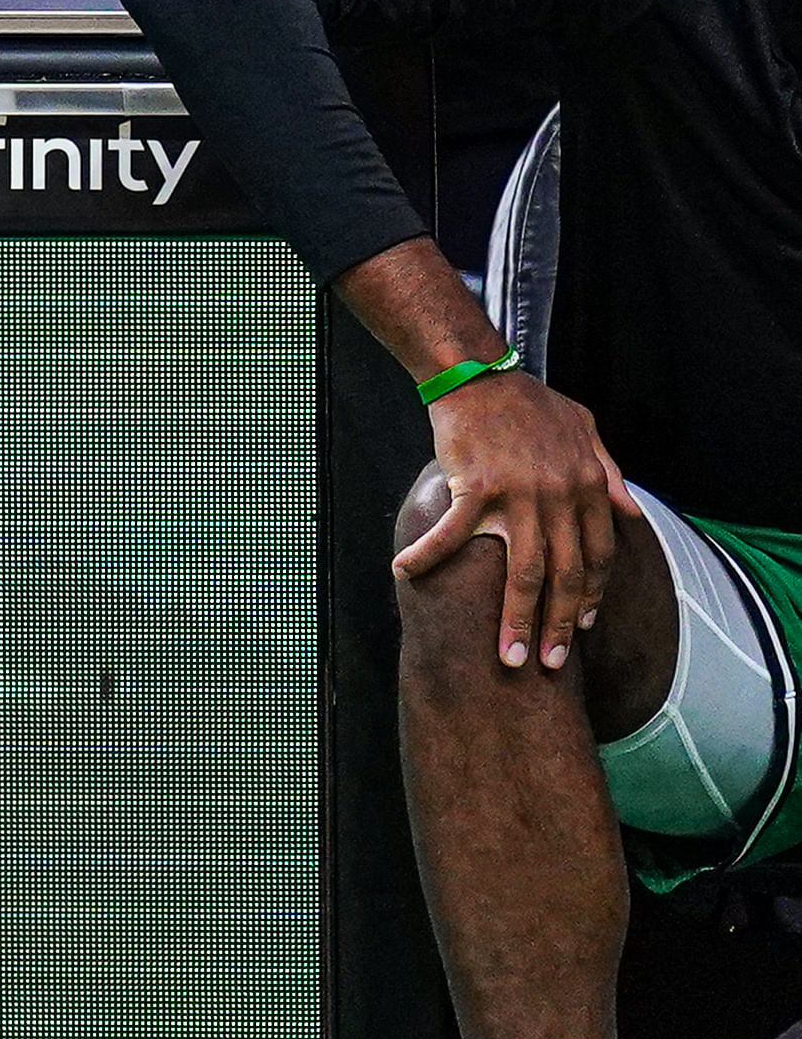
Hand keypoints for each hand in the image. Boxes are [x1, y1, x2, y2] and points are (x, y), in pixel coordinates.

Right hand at [397, 366, 633, 672]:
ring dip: (516, 620)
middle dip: (560, 627)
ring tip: (508, 657)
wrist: (480, 374)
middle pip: (565, 577)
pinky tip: (407, 574)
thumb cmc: (530, 403)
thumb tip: (631, 513)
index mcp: (588, 487)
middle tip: (549, 664)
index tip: (584, 628)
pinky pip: (453, 534)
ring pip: (524, 573)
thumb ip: (610, 474)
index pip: (598, 557)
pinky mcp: (475, 488)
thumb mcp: (586, 431)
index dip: (592, 597)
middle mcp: (560, 497)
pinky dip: (429, 557)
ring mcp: (518, 496)